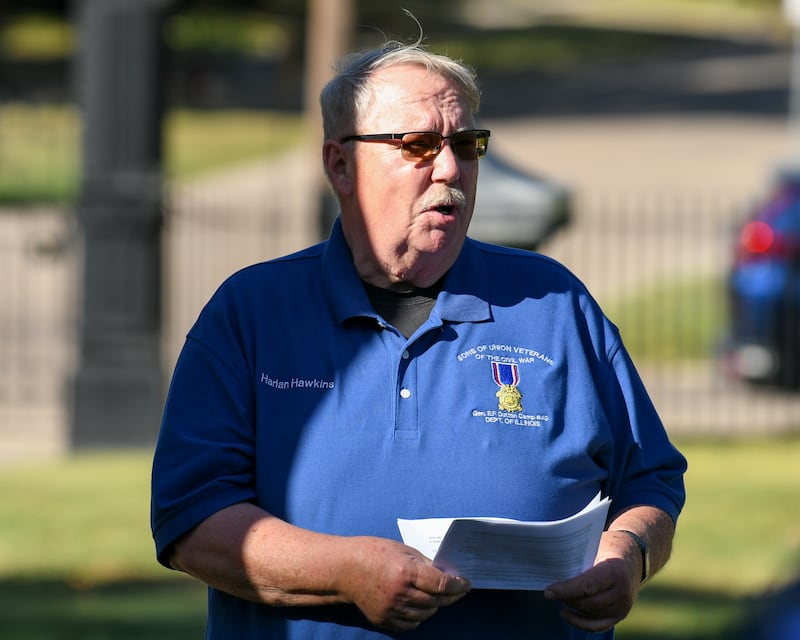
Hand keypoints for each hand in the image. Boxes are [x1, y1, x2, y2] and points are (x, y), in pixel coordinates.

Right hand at [340, 537, 470, 631]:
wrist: (343, 568)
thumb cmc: (373, 552)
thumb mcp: (402, 550)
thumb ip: (425, 564)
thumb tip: (446, 574)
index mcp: (406, 571)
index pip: (441, 584)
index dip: (458, 585)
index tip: (466, 584)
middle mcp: (400, 593)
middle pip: (436, 601)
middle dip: (450, 596)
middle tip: (458, 590)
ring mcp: (391, 609)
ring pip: (426, 614)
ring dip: (435, 605)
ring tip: (436, 595)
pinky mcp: (384, 620)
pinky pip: (411, 623)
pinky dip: (419, 615)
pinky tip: (419, 604)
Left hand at [543, 530, 640, 631]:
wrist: (634, 557)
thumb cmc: (609, 548)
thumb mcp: (596, 546)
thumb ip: (580, 559)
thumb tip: (553, 569)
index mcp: (615, 571)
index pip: (588, 585)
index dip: (566, 590)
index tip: (549, 591)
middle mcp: (622, 591)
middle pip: (588, 603)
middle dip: (567, 599)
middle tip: (551, 592)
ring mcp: (624, 606)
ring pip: (591, 614)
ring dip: (573, 608)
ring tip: (558, 598)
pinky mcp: (621, 614)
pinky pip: (599, 625)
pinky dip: (581, 623)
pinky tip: (566, 614)